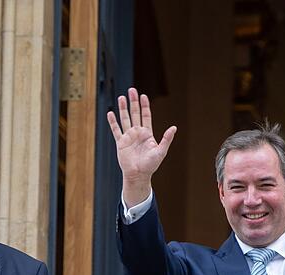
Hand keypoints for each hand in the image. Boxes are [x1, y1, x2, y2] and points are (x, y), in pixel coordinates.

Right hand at [107, 87, 175, 206]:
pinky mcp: (120, 143)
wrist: (138, 175)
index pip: (146, 115)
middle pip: (135, 114)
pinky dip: (112, 122)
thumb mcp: (161, 151)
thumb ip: (166, 139)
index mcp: (147, 134)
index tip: (143, 96)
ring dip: (123, 108)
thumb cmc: (151, 165)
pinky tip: (110, 113)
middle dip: (133, 102)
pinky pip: (116, 130)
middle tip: (131, 90)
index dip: (144, 105)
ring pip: (125, 119)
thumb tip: (174, 128)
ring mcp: (128, 137)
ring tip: (121, 97)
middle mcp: (137, 133)